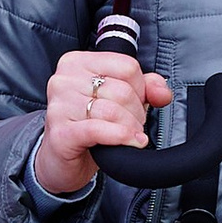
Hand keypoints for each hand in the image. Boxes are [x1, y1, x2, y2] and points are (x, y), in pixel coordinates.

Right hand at [31, 50, 176, 199]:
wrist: (59, 160)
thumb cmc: (86, 126)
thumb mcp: (117, 100)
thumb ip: (145, 88)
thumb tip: (162, 92)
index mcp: (76, 62)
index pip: (127, 66)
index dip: (141, 88)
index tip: (136, 103)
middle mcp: (64, 80)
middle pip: (122, 90)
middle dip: (137, 112)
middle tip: (133, 124)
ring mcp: (59, 106)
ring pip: (113, 111)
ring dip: (131, 127)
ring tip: (131, 134)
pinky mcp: (61, 132)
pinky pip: (100, 130)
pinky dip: (122, 137)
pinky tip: (132, 142)